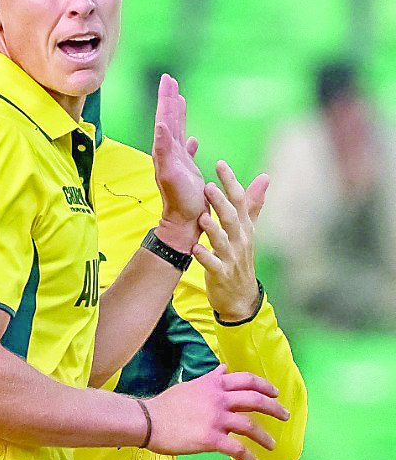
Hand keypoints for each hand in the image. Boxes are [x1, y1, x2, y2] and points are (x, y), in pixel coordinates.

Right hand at [144, 366, 289, 459]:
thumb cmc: (165, 405)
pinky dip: (248, 456)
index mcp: (214, 385)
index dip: (265, 386)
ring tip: (273, 445)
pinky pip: (237, 449)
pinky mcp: (211, 439)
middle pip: (256, 400)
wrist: (147, 421)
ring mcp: (216, 419)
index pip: (247, 380)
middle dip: (275, 408)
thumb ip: (210, 379)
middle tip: (285, 416)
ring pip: (251, 426)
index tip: (275, 393)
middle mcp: (219, 399)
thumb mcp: (189, 385)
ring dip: (265, 437)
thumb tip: (223, 369)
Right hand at [150, 74, 205, 250]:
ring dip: (165, 110)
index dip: (174, 104)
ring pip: (165, 131)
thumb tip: (193, 140)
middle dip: (167, 99)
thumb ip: (190, 155)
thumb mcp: (194, 172)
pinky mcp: (168, 173)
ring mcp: (167, 163)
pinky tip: (162, 125)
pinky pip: (163, 153)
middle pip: (167, 121)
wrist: (186, 222)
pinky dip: (162, 139)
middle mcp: (169, 155)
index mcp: (177, 153)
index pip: (175, 123)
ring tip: (166, 90)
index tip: (173, 86)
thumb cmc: (190, 201)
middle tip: (168, 78)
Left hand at [193, 160, 268, 321]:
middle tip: (207, 186)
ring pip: (222, 241)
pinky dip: (204, 257)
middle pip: (232, 218)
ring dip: (213, 229)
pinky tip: (195, 249)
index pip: (240, 200)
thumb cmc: (240, 258)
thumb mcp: (249, 230)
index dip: (230, 182)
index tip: (220, 163)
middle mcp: (240, 240)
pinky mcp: (221, 274)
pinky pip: (213, 264)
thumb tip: (265, 177)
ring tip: (202, 217)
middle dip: (221, 202)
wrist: (240, 296)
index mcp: (245, 227)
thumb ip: (252, 204)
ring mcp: (232, 258)